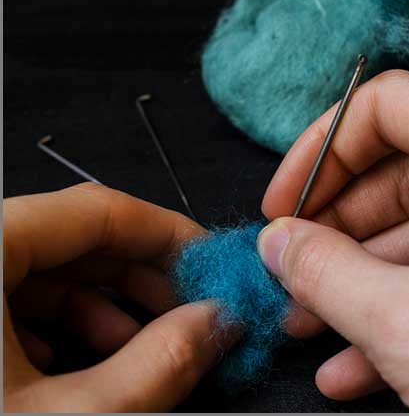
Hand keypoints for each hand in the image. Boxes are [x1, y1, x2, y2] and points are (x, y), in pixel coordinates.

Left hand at [3, 184, 324, 410]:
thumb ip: (161, 363)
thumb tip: (223, 323)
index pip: (97, 209)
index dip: (171, 235)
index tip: (215, 266)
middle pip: (76, 236)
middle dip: (145, 278)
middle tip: (193, 315)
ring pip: (48, 268)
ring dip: (109, 306)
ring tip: (145, 350)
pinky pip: (16, 296)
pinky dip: (67, 325)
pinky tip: (90, 364)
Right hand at [258, 70, 408, 410]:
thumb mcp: (408, 322)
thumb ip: (325, 271)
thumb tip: (278, 243)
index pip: (394, 109)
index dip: (323, 152)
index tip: (283, 207)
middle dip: (338, 232)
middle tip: (291, 272)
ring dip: (365, 285)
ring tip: (309, 326)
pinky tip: (356, 365)